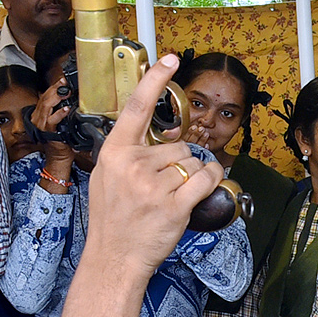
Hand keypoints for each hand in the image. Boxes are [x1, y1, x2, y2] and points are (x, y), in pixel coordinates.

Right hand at [33, 77, 75, 171]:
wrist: (58, 158)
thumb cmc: (61, 141)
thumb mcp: (60, 122)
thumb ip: (61, 111)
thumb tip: (70, 100)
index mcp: (40, 114)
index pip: (45, 96)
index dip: (54, 87)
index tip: (62, 80)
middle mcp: (38, 118)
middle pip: (45, 98)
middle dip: (55, 89)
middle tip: (64, 82)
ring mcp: (41, 125)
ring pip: (46, 106)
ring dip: (56, 97)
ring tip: (66, 92)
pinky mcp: (48, 132)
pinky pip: (52, 120)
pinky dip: (59, 114)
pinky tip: (66, 109)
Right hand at [82, 54, 223, 277]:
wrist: (114, 257)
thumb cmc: (113, 219)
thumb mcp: (106, 178)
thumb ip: (128, 153)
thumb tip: (155, 136)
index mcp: (114, 153)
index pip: (137, 107)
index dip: (154, 80)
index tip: (168, 58)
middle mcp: (133, 165)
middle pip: (177, 145)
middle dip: (178, 164)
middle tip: (160, 188)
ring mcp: (153, 186)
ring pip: (192, 162)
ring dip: (193, 175)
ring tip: (172, 197)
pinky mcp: (174, 205)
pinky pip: (205, 178)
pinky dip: (211, 179)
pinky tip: (203, 186)